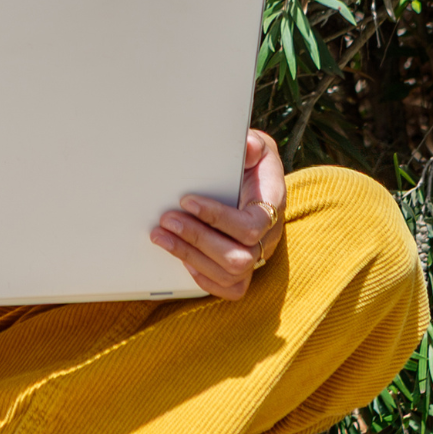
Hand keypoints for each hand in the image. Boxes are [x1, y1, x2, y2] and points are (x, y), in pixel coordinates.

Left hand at [151, 129, 286, 300]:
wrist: (260, 181)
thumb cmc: (255, 164)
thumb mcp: (258, 147)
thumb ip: (253, 145)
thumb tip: (246, 146)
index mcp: (271, 208)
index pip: (250, 226)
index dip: (218, 218)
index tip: (187, 201)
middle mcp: (267, 238)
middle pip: (238, 257)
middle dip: (197, 239)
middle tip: (166, 220)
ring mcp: (256, 256)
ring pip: (230, 274)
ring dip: (190, 256)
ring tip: (161, 236)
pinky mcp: (243, 268)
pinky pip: (231, 288)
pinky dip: (204, 277)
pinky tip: (182, 258)